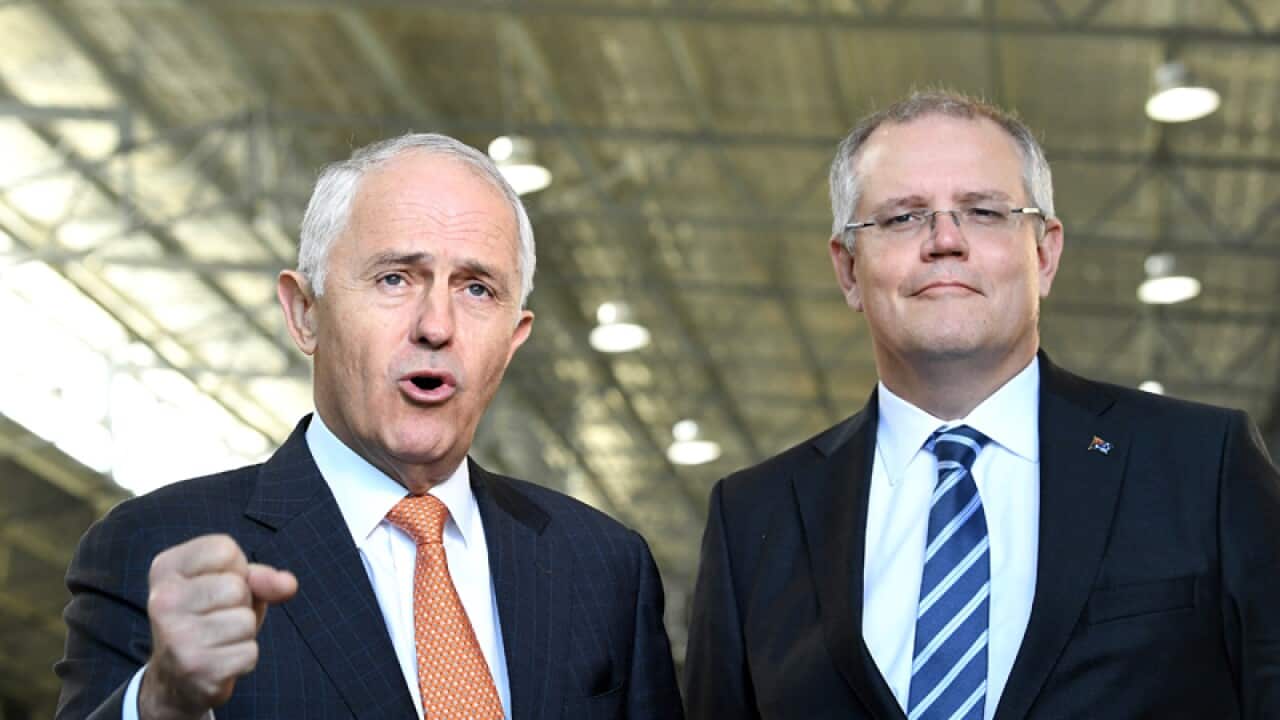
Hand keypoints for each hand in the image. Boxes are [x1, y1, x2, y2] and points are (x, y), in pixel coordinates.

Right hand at [138, 534, 296, 719]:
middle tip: (218, 616)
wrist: (178, 677)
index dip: (236, 569)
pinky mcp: (194, 668)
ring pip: (245, 621)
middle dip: (241, 603)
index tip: (215, 585)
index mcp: (165, 569)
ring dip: (244, 632)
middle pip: (236, 587)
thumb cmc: (210, 616)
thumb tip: (288, 584)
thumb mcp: (232, 584)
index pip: (225, 550)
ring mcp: (175, 636)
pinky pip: (249, 653)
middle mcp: (163, 601)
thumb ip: (261, 576)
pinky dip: (244, 657)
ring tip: (219, 638)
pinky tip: (220, 658)